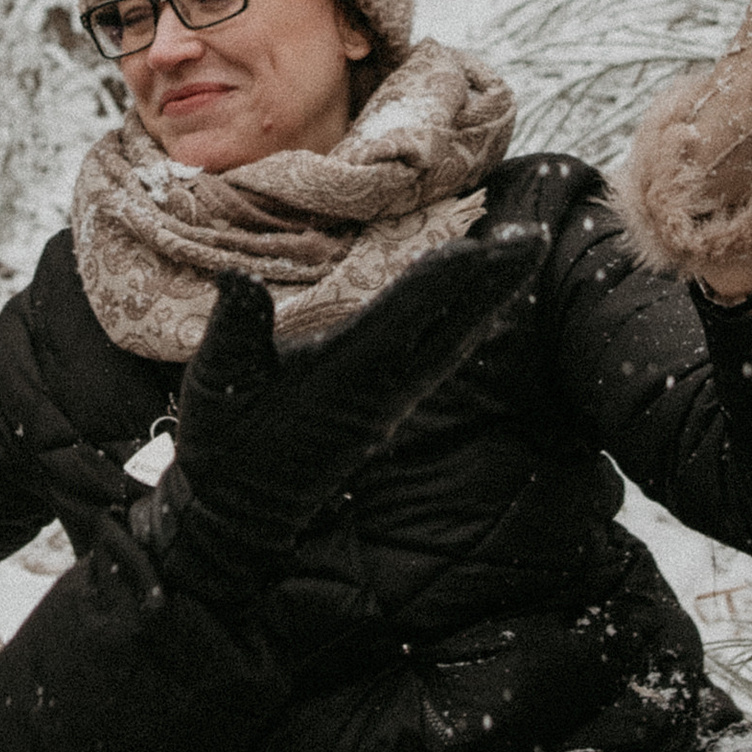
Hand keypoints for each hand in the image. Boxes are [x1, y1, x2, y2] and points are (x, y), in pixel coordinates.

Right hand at [137, 228, 548, 645]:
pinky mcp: (390, 410)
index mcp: (345, 376)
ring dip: (492, 298)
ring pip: (455, 342)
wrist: (238, 517)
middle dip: (495, 281)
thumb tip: (238, 276)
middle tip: (536, 235)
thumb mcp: (214, 385)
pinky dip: (470, 322)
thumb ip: (234, 330)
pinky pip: (443, 357)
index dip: (448, 276)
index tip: (486, 242)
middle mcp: (382, 389)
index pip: (407, 316)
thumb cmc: (223, 447)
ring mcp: (392, 403)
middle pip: (452, 327)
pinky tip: (483, 302)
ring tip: (524, 254)